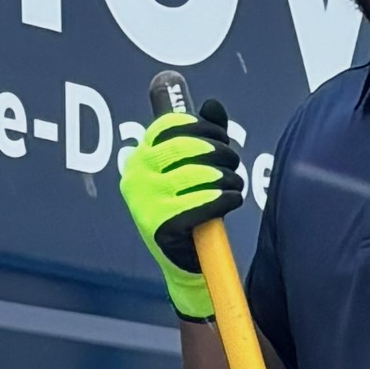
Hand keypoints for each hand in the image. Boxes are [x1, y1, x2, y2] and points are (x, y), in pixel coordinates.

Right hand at [120, 102, 244, 319]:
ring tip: (234, 185)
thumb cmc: (190, 209)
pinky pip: (202, 202)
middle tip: (233, 163)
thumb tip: (212, 105)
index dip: (201, 127)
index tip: (220, 139)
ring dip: (226, 177)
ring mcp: (144, 202)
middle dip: (219, 152)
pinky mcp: (160, 225)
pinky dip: (225, 199)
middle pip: (185, 147)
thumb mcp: (192, 169)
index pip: (168, 125)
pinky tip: (231, 200)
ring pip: (197, 174)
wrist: (186, 263)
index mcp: (139, 158)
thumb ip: (202, 136)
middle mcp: (135, 177)